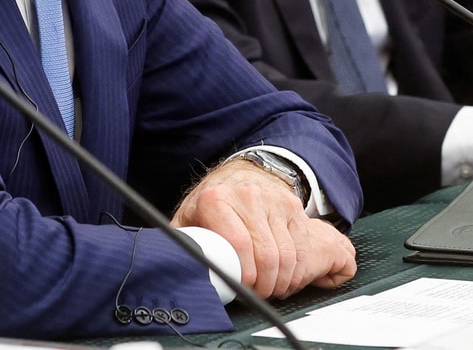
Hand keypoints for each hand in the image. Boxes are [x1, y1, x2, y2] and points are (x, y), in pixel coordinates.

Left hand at [171, 158, 355, 298]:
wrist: (238, 175)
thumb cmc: (211, 204)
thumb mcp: (189, 218)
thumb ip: (183, 243)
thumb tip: (170, 270)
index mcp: (216, 199)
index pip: (238, 244)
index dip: (243, 276)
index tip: (241, 289)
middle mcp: (247, 195)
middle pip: (266, 254)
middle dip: (264, 285)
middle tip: (257, 295)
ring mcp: (273, 199)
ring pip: (287, 255)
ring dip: (281, 282)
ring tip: (271, 290)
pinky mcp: (292, 205)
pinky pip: (302, 248)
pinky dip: (296, 271)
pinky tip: (286, 278)